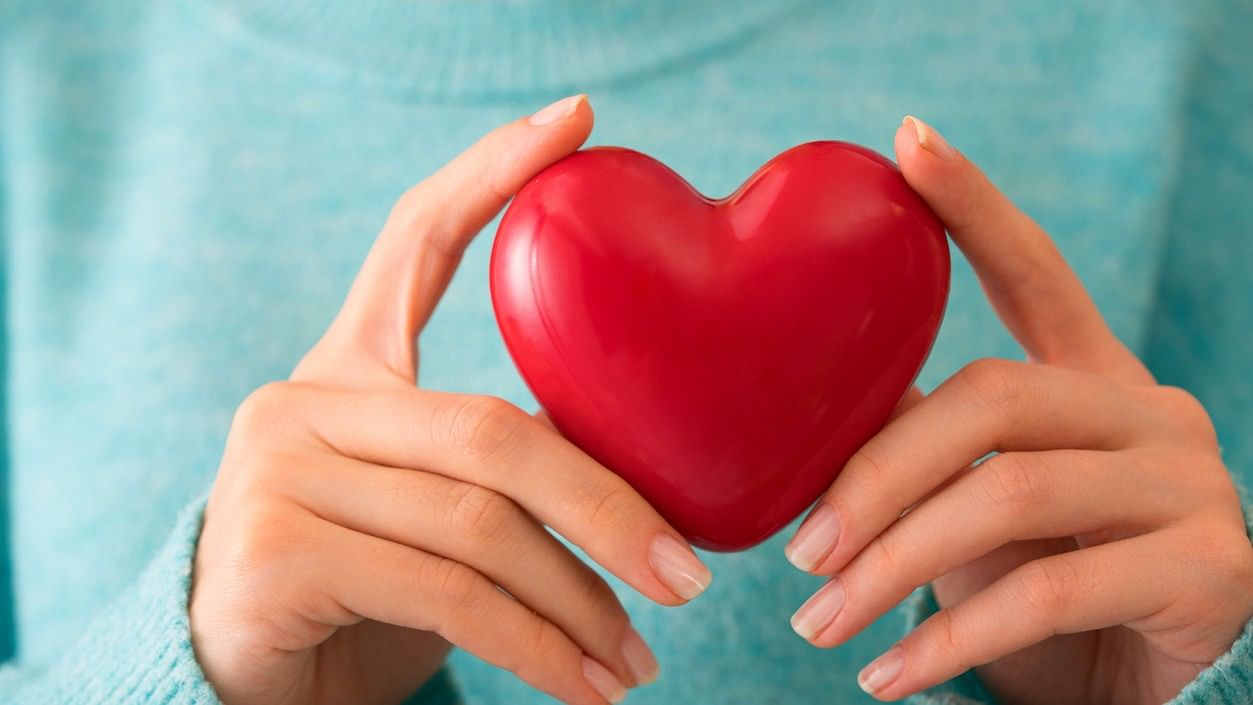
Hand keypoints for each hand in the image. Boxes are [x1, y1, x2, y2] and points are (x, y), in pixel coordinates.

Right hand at [190, 95, 710, 704]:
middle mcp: (303, 402)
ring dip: (579, 601)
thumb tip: (642, 469)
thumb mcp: (434, 516)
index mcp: (349, 369)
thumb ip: (498, 469)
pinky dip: (536, 648)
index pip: (416, 241)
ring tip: (641, 658)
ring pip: (478, 523)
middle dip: (605, 505)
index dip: (492, 173)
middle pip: (489, 428)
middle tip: (688, 575)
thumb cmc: (363, 592)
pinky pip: (445, 593)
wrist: (250, 685)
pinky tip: (587, 688)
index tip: (579, 119)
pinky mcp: (275, 549)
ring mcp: (278, 471)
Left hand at [784, 116, 1252, 703]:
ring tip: (816, 622)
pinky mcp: (1208, 569)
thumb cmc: (1044, 585)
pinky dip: (950, 640)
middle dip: (874, 477)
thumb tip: (804, 421)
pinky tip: (886, 678)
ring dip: (894, 565)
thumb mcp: (980, 508)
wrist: (1141, 688)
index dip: (975, 204)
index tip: (909, 141)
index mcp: (1093, 378)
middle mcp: (1150, 411)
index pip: (1037, 270)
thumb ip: (926, 448)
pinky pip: (1048, 591)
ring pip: (1012, 495)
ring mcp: (1191, 484)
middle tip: (799, 551)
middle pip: (991, 398)